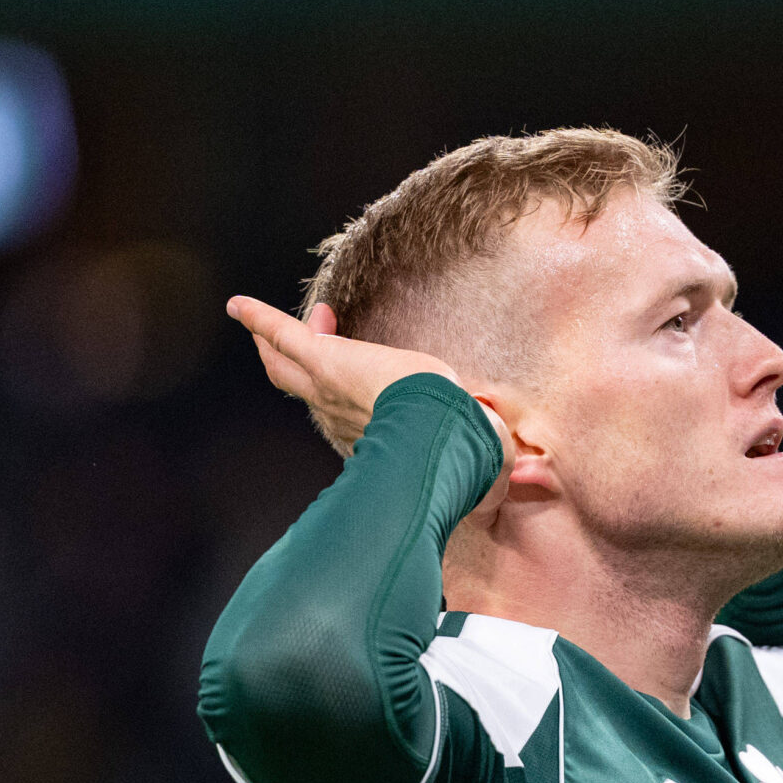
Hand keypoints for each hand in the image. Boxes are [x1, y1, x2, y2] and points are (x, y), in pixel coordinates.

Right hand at [226, 297, 503, 462]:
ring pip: (285, 368)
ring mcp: (328, 388)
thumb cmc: (460, 451)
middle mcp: (342, 416)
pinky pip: (282, 333)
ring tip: (258, 324)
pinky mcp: (323, 359)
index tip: (375, 383)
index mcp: (374, 438)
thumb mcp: (490, 452)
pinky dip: (259, 317)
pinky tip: (236, 302)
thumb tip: (546, 480)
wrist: (436, 433)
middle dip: (302, 369)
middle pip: (304, 392)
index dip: (354, 403)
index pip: (353, 420)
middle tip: (314, 335)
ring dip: (275, 345)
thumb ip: (514, 467)